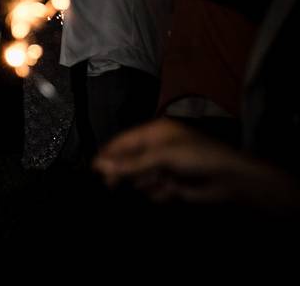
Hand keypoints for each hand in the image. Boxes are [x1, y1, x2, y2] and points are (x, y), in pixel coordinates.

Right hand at [94, 118, 299, 211]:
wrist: (231, 181)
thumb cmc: (198, 157)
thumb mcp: (162, 156)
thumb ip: (130, 162)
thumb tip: (100, 165)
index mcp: (154, 132)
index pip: (123, 141)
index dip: (108, 154)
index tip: (93, 168)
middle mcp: (156, 148)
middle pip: (128, 161)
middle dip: (125, 172)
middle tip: (112, 184)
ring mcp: (164, 167)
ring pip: (139, 179)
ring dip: (146, 184)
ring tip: (161, 184)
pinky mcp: (171, 185)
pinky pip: (153, 191)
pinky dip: (159, 193)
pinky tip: (172, 191)